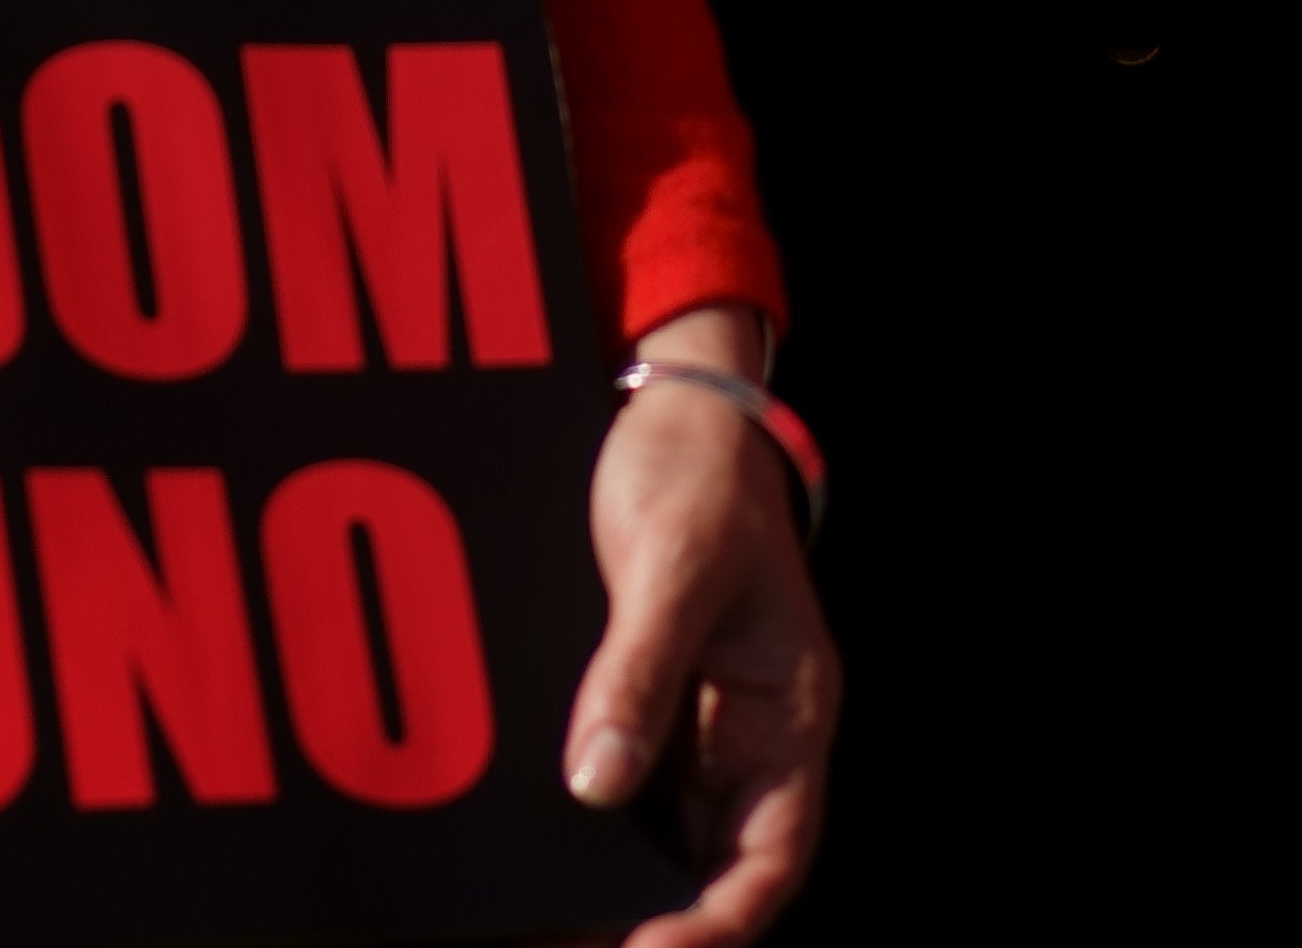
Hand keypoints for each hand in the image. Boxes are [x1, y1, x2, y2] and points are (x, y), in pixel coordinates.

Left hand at [556, 310, 835, 946]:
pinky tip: (512, 854)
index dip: (718, 922)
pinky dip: (569, 834)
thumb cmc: (697, 473)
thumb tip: (597, 782)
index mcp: (789, 714)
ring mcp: (690, 730)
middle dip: (641, 922)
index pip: (772, 857)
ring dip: (600, 889)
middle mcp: (744, 741)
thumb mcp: (671, 562)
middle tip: (557, 943)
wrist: (669, 407)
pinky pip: (608, 792)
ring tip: (526, 920)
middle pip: (708, 872)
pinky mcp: (636, 709)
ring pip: (651, 845)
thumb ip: (638, 671)